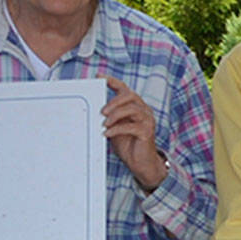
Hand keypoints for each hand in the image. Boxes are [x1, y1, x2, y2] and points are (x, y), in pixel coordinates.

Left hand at [101, 76, 167, 190]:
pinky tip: (107, 133)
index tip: (99, 76)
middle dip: (114, 101)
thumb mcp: (114, 128)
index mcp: (135, 106)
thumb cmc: (128, 145)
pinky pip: (132, 126)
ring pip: (132, 108)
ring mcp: (147, 120)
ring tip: (104, 123)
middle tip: (102, 111)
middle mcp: (143, 110)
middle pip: (130, 96)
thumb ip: (108, 118)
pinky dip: (117, 129)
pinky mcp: (147, 132)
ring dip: (115, 114)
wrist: (140, 163)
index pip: (125, 89)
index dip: (113, 81)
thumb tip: (93, 111)